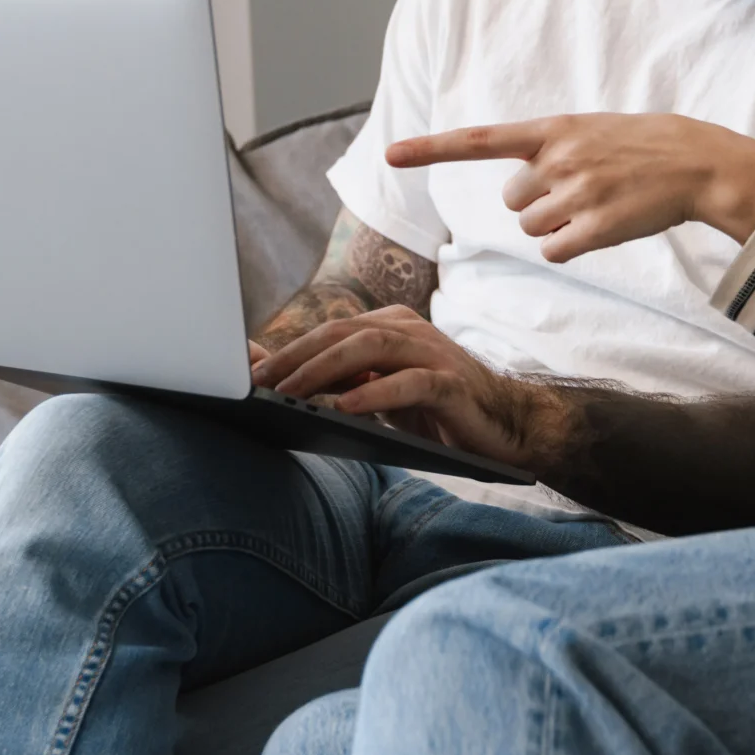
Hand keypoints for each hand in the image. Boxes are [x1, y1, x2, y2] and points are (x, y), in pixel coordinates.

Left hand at [250, 307, 566, 469]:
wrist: (506, 427)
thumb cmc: (436, 411)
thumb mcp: (378, 394)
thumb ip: (334, 379)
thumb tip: (267, 369)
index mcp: (390, 327)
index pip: (330, 331)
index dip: (288, 349)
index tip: (249, 372)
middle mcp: (410, 330)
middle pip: (343, 332)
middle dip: (296, 356)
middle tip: (260, 382)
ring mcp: (433, 353)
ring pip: (370, 347)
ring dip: (324, 369)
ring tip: (291, 392)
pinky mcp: (452, 383)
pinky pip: (409, 382)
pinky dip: (374, 393)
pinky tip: (345, 406)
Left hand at [386, 114, 754, 260]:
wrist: (698, 161)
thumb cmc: (641, 146)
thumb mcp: (590, 131)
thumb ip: (548, 151)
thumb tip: (518, 197)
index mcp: (552, 129)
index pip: (479, 139)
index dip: (430, 149)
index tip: (389, 154)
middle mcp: (558, 158)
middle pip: (513, 202)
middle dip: (539, 204)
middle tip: (583, 191)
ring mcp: (576, 193)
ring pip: (532, 229)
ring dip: (557, 228)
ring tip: (598, 206)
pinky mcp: (594, 227)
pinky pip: (555, 251)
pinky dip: (571, 248)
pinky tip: (603, 227)